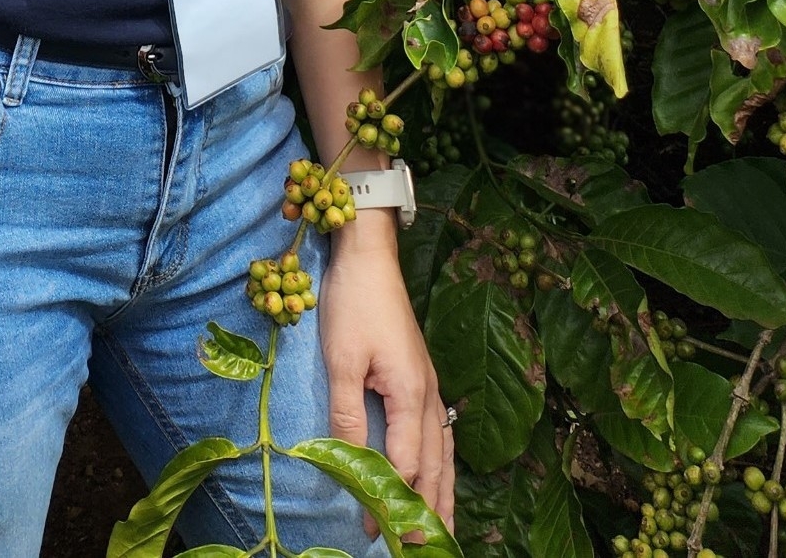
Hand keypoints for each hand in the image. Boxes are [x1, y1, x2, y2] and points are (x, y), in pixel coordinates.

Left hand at [320, 221, 455, 532]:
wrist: (368, 257)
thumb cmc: (352, 303)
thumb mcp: (341, 359)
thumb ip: (347, 413)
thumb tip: (348, 463)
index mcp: (410, 393)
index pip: (405, 463)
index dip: (389, 499)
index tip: (372, 529)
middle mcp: (428, 395)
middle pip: (435, 467)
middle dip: (428, 511)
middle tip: (419, 549)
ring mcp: (429, 387)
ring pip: (444, 453)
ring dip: (443, 494)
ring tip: (444, 531)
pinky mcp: (422, 378)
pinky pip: (440, 434)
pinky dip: (442, 464)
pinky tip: (440, 476)